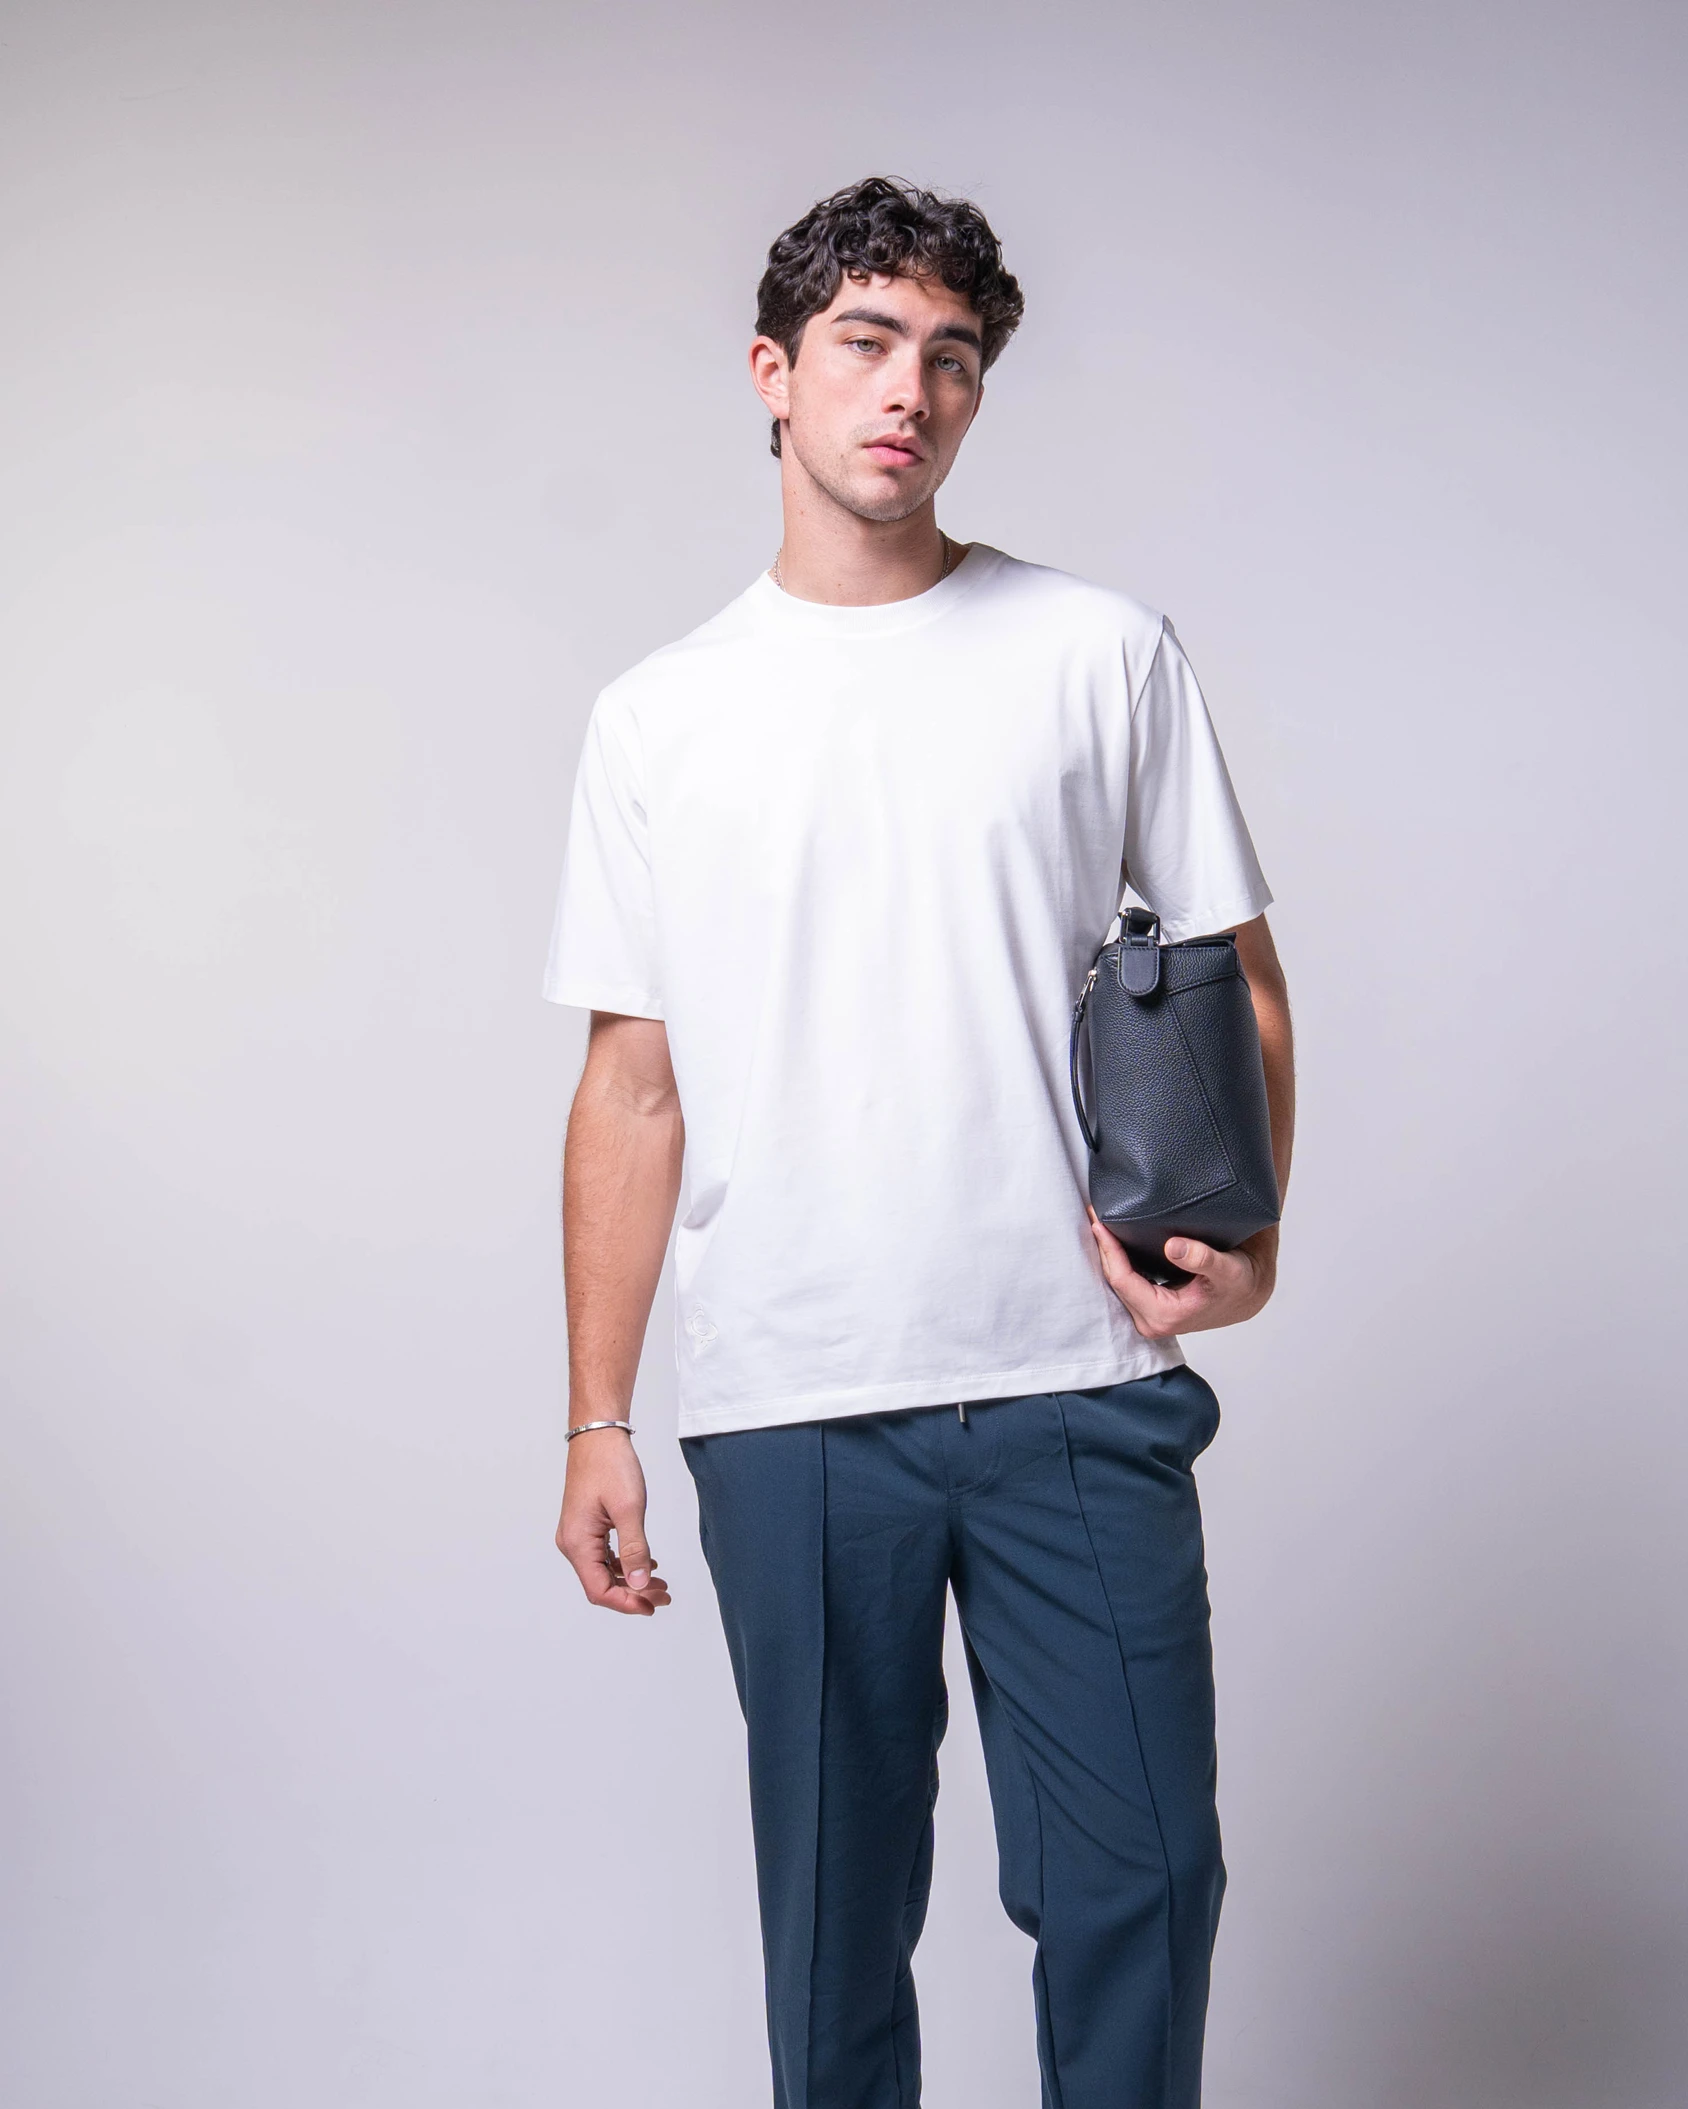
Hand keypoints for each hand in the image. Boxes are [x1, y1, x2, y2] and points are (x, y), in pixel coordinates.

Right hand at [556, 1430, 671, 1615]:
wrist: (598, 1435)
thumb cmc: (610, 1465)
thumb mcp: (629, 1509)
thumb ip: (635, 1550)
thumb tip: (641, 1584)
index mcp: (578, 1543)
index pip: (599, 1590)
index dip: (627, 1603)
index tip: (653, 1606)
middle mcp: (572, 1543)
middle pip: (600, 1585)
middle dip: (633, 1594)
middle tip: (663, 1596)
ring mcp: (578, 1534)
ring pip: (603, 1572)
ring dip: (630, 1581)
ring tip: (659, 1584)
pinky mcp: (586, 1526)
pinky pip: (603, 1556)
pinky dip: (624, 1565)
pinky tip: (646, 1563)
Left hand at [1088, 1210, 1278, 1341]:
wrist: (1248, 1294)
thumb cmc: (1240, 1283)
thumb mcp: (1228, 1269)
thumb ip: (1203, 1258)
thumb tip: (1174, 1247)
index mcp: (1165, 1316)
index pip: (1123, 1280)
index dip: (1110, 1250)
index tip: (1100, 1224)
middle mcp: (1152, 1322)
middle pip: (1115, 1282)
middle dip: (1103, 1249)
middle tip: (1093, 1215)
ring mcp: (1150, 1318)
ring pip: (1117, 1283)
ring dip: (1108, 1254)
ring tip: (1100, 1223)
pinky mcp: (1150, 1308)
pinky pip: (1126, 1283)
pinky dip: (1118, 1261)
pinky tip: (1114, 1240)